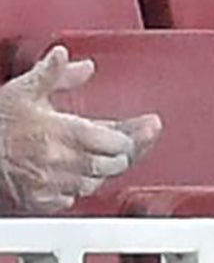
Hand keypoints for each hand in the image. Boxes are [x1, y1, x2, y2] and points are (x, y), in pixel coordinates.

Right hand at [0, 48, 160, 213]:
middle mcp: (61, 161)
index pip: (117, 142)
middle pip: (112, 165)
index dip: (130, 136)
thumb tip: (75, 61)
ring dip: (99, 171)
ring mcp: (51, 184)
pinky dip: (75, 189)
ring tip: (97, 157)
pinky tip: (73, 176)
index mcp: (63, 133)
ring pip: (94, 184)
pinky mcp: (38, 201)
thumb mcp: (23, 89)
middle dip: (120, 154)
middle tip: (124, 144)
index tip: (140, 128)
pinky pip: (70, 200)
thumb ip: (53, 73)